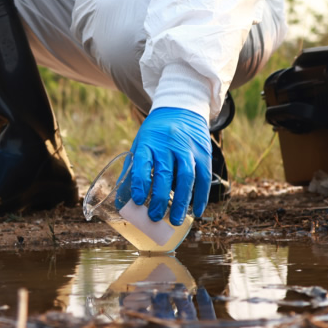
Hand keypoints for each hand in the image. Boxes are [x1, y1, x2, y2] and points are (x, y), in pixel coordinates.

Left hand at [129, 107, 210, 224]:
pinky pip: (204, 177)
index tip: (137, 201)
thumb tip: (123, 201)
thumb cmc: (156, 132)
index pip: (143, 162)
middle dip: (159, 198)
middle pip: (165, 173)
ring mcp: (188, 147)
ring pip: (187, 177)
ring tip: (175, 220)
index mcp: (149, 141)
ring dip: (181, 201)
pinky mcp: (203, 152)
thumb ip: (133, 169)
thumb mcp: (140, 143)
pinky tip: (196, 211)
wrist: (182, 107)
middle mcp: (168, 144)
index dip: (140, 183)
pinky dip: (201, 196)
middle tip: (155, 217)